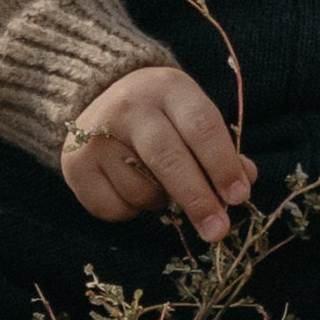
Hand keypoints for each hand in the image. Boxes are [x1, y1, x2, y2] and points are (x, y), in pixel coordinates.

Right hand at [62, 65, 256, 240]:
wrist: (101, 98)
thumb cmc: (162, 115)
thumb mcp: (193, 116)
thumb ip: (221, 149)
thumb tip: (245, 181)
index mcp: (169, 87)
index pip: (201, 126)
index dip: (222, 164)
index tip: (239, 197)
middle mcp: (129, 106)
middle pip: (168, 159)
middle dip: (197, 199)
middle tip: (217, 231)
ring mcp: (96, 133)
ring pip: (142, 190)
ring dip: (160, 202)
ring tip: (158, 182)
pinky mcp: (74, 163)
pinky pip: (114, 207)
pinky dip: (130, 210)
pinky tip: (129, 186)